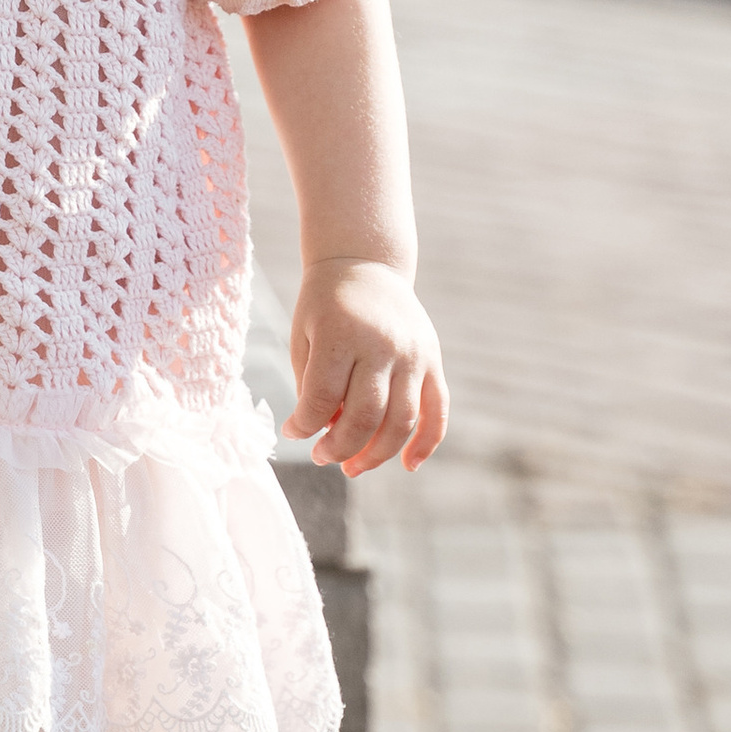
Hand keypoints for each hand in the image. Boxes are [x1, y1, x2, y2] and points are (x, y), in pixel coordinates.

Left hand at [285, 257, 448, 475]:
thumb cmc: (325, 305)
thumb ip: (312, 385)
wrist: (365, 264)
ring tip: (352, 467)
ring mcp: (413, 354)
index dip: (303, 425)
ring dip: (377, 454)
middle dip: (340, 447)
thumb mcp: (304, 335)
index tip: (293, 431)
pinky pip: (437, 410)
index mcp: (341, 334)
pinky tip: (408, 465)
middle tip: (322, 457)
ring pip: (402, 421)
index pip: (321, 397)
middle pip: (365, 416)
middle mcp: (381, 345)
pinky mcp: (433, 360)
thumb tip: (327, 434)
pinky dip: (427, 443)